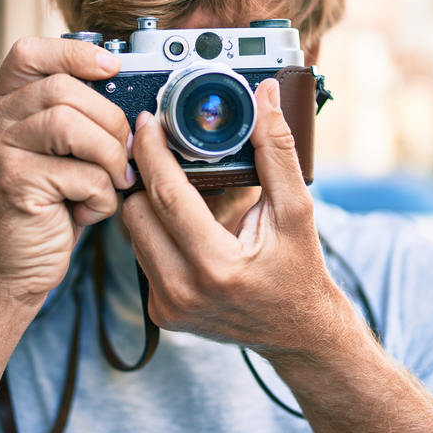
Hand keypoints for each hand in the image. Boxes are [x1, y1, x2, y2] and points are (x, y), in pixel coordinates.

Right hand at [0, 37, 133, 306]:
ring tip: (113, 183)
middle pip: (62, 88)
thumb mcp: (54, 156)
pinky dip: (101, 195)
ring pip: (72, 124)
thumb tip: (130, 96)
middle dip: (110, 120)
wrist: (12, 273)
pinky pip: (80, 172)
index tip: (113, 67)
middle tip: (126, 154)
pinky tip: (90, 212)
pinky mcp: (13, 183)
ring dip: (110, 156)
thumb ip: (74, 120)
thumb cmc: (45, 212)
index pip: (30, 53)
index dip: (75, 52)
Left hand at [122, 79, 351, 354]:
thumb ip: (276, 151)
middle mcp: (183, 292)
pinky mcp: (161, 313)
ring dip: (148, 204)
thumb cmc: (300, 271)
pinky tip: (178, 222)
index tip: (148, 122)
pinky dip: (154, 232)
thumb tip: (264, 97)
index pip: (167, 196)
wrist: (299, 334)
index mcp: (217, 266)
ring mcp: (168, 306)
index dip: (152, 152)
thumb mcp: (296, 211)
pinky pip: (141, 257)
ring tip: (173, 184)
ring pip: (132, 233)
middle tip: (160, 148)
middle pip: (137, 212)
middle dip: (145, 176)